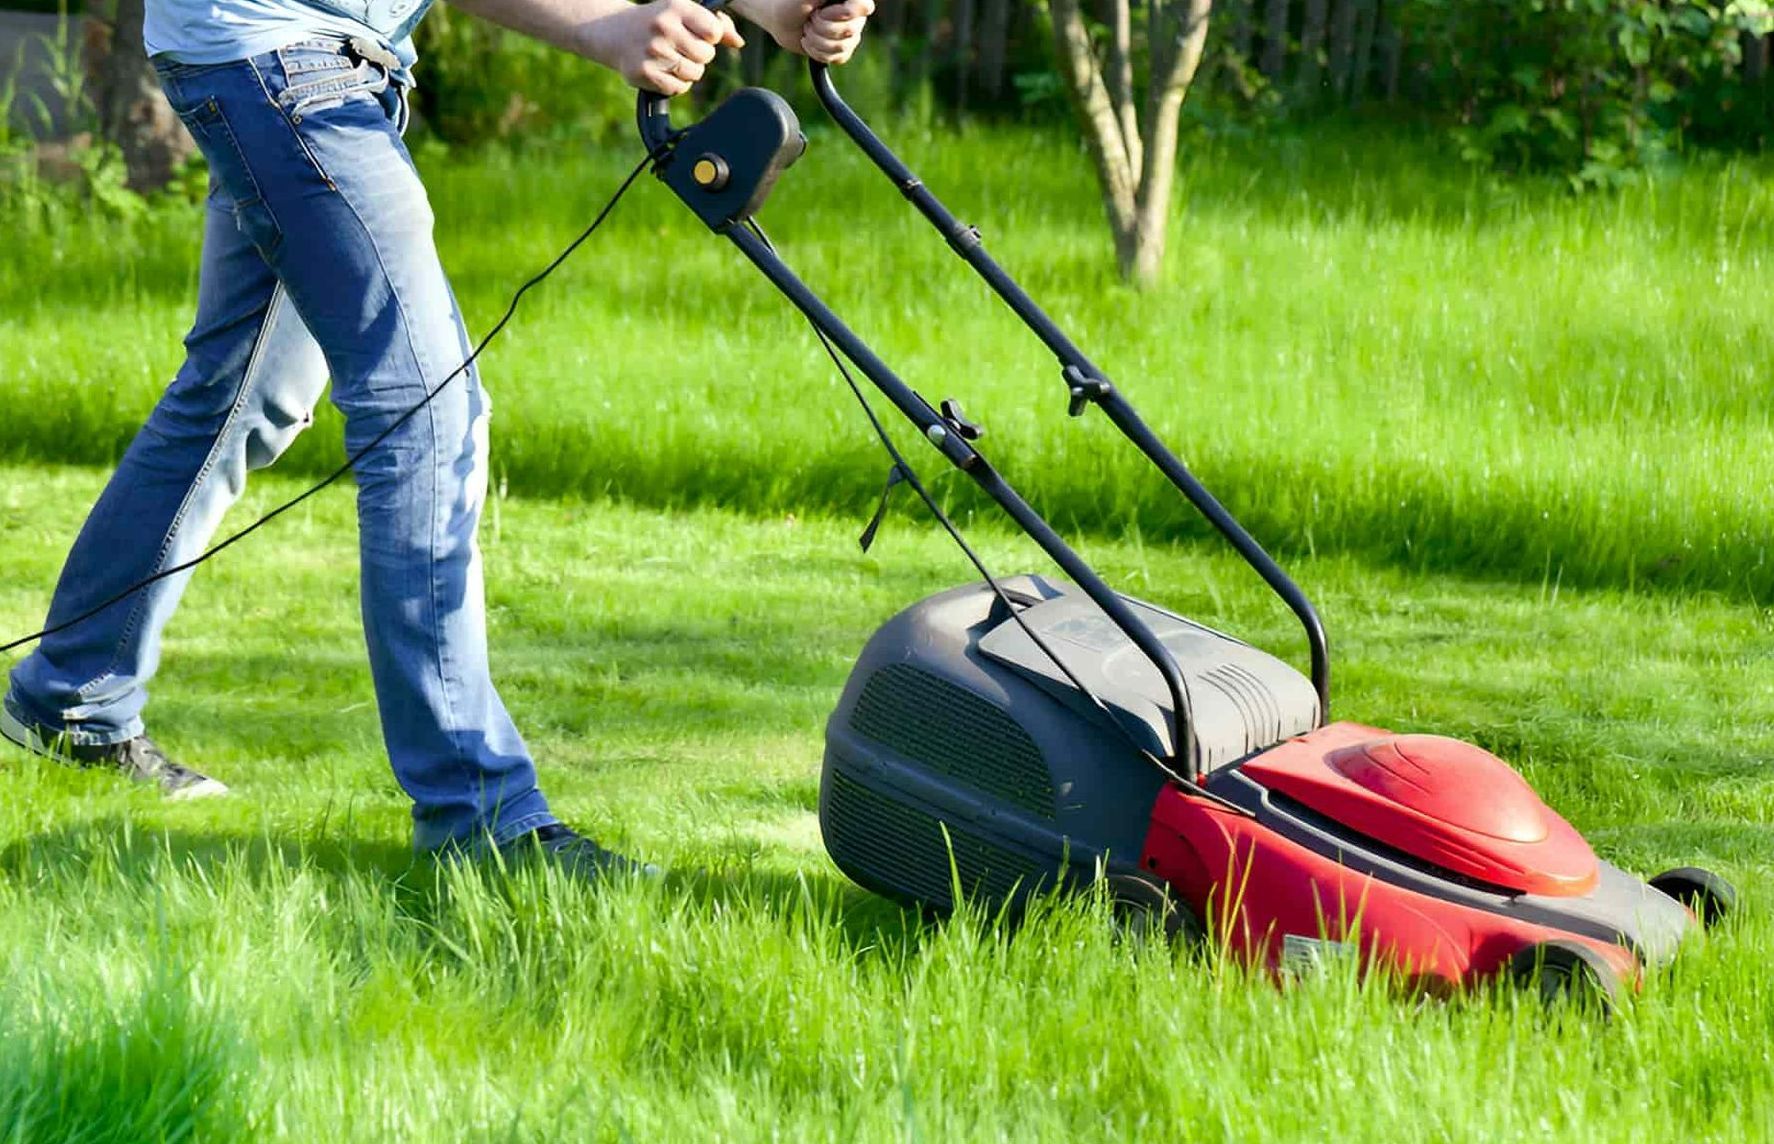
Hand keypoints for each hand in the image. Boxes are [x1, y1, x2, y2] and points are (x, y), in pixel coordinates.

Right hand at [582, 0, 744, 94]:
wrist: (614, 31)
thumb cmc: (658, 22)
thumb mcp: (683, 13)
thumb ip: (715, 24)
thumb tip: (738, 42)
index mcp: (677, 7)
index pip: (714, 32)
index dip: (711, 38)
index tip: (699, 36)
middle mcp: (664, 27)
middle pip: (706, 56)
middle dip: (699, 56)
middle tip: (681, 48)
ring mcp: (653, 51)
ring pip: (694, 74)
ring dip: (688, 71)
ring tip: (671, 59)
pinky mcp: (644, 72)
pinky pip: (678, 88)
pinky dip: (675, 84)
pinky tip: (662, 70)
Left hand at [733, 0, 873, 63]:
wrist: (780, 21)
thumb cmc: (790, 3)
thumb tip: (846, 5)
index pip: (863, 7)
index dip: (841, 14)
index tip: (818, 11)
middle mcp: (855, 14)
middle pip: (850, 30)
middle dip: (821, 27)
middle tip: (810, 18)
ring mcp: (851, 33)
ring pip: (842, 47)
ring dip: (817, 40)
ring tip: (807, 29)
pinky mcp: (842, 50)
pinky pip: (838, 58)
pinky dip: (818, 52)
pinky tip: (810, 42)